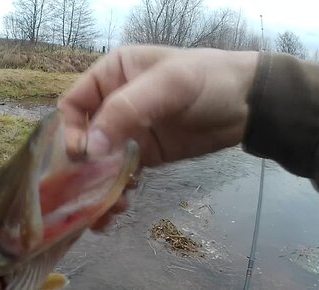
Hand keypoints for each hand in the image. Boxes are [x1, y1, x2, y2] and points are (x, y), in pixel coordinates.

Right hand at [57, 45, 258, 229]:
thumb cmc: (208, 81)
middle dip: (83, 167)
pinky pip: (120, 174)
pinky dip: (115, 192)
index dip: (69, 131)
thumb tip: (89, 150)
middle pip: (83, 138)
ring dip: (98, 185)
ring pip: (99, 161)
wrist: (249, 104)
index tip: (80, 157)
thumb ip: (126, 111)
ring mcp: (128, 132)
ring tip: (109, 207)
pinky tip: (119, 208)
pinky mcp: (143, 155)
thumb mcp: (168, 85)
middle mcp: (112, 104)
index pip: (73, 105)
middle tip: (87, 194)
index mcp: (110, 76)